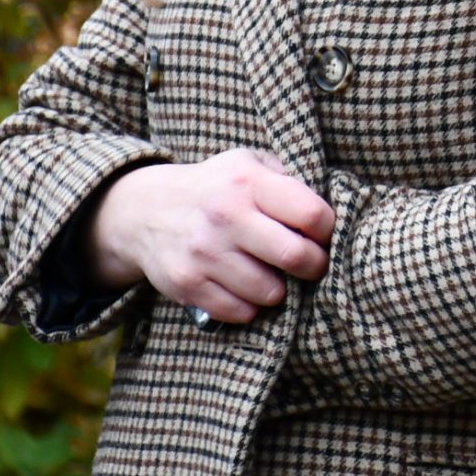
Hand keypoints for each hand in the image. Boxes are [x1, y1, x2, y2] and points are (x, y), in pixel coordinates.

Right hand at [88, 148, 335, 323]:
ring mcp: (204, 253)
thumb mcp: (249, 164)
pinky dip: (250, 306)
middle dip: (314, 266)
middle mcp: (226, 217)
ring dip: (280, 289)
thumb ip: (288, 180)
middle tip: (312, 264)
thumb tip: (329, 211)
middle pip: (295, 256)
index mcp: (248, 182)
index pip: (312, 214)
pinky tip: (246, 287)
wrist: (145, 210)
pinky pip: (240, 311)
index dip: (328, 230)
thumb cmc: (216, 187)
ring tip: (273, 274)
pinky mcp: (187, 284)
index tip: (323, 235)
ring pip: (270, 292)